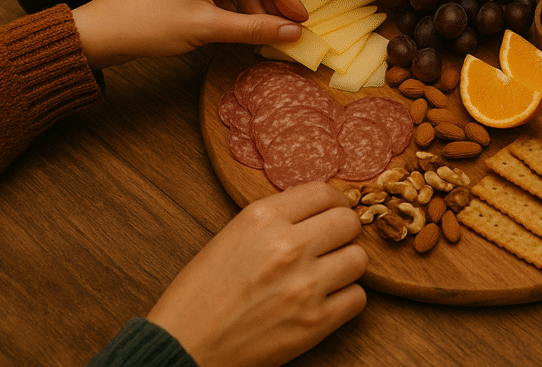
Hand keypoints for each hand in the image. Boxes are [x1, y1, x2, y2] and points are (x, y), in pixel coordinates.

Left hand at [71, 0, 308, 68]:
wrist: (103, 32)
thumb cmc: (148, 22)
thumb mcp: (208, 26)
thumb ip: (254, 27)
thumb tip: (292, 32)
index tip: (301, 19)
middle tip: (292, 25)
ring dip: (258, 6)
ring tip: (270, 33)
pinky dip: (241, 8)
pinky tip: (249, 28)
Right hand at [147, 182, 367, 366]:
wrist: (182, 348)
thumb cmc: (200, 295)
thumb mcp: (232, 237)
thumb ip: (275, 219)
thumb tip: (318, 210)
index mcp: (262, 219)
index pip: (324, 192)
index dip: (334, 202)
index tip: (333, 212)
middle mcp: (287, 246)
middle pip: (349, 222)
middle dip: (343, 232)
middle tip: (332, 244)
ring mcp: (304, 285)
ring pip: (359, 258)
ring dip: (346, 266)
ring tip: (326, 274)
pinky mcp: (314, 322)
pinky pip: (357, 298)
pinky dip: (345, 299)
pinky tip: (324, 301)